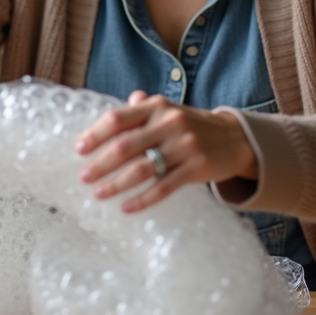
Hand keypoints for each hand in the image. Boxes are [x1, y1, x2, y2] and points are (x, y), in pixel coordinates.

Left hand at [75, 91, 257, 213]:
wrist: (236, 138)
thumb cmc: (193, 126)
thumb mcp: (169, 111)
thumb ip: (143, 108)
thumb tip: (120, 106)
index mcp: (157, 106)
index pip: (118, 118)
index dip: (95, 134)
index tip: (78, 150)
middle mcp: (169, 123)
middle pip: (125, 146)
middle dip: (100, 164)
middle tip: (83, 177)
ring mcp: (184, 145)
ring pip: (141, 169)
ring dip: (116, 184)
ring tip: (98, 194)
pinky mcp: (197, 168)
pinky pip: (163, 187)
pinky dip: (142, 200)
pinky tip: (126, 208)